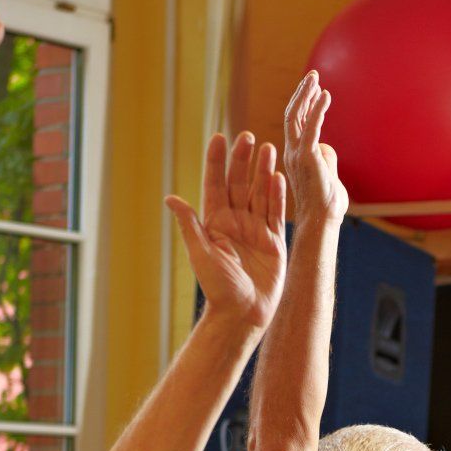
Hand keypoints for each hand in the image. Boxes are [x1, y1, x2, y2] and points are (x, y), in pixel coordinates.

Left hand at [164, 130, 287, 327]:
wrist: (243, 313)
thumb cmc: (218, 287)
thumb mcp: (200, 254)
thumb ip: (190, 225)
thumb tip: (171, 198)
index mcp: (214, 222)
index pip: (215, 184)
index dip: (216, 161)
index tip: (219, 138)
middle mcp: (235, 221)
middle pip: (239, 183)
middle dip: (243, 159)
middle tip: (248, 136)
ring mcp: (256, 229)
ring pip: (259, 192)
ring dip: (263, 171)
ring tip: (268, 148)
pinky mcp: (274, 241)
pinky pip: (276, 212)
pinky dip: (278, 194)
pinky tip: (278, 176)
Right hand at [283, 71, 346, 222]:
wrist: (322, 221)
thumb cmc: (327, 205)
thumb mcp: (329, 177)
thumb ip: (327, 160)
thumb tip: (328, 146)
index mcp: (296, 155)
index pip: (297, 124)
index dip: (304, 105)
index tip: (315, 90)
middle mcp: (292, 151)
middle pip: (293, 115)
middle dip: (302, 93)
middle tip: (312, 76)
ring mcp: (297, 154)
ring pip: (296, 116)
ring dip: (306, 95)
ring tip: (315, 77)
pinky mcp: (306, 157)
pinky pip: (311, 128)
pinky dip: (318, 109)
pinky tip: (325, 95)